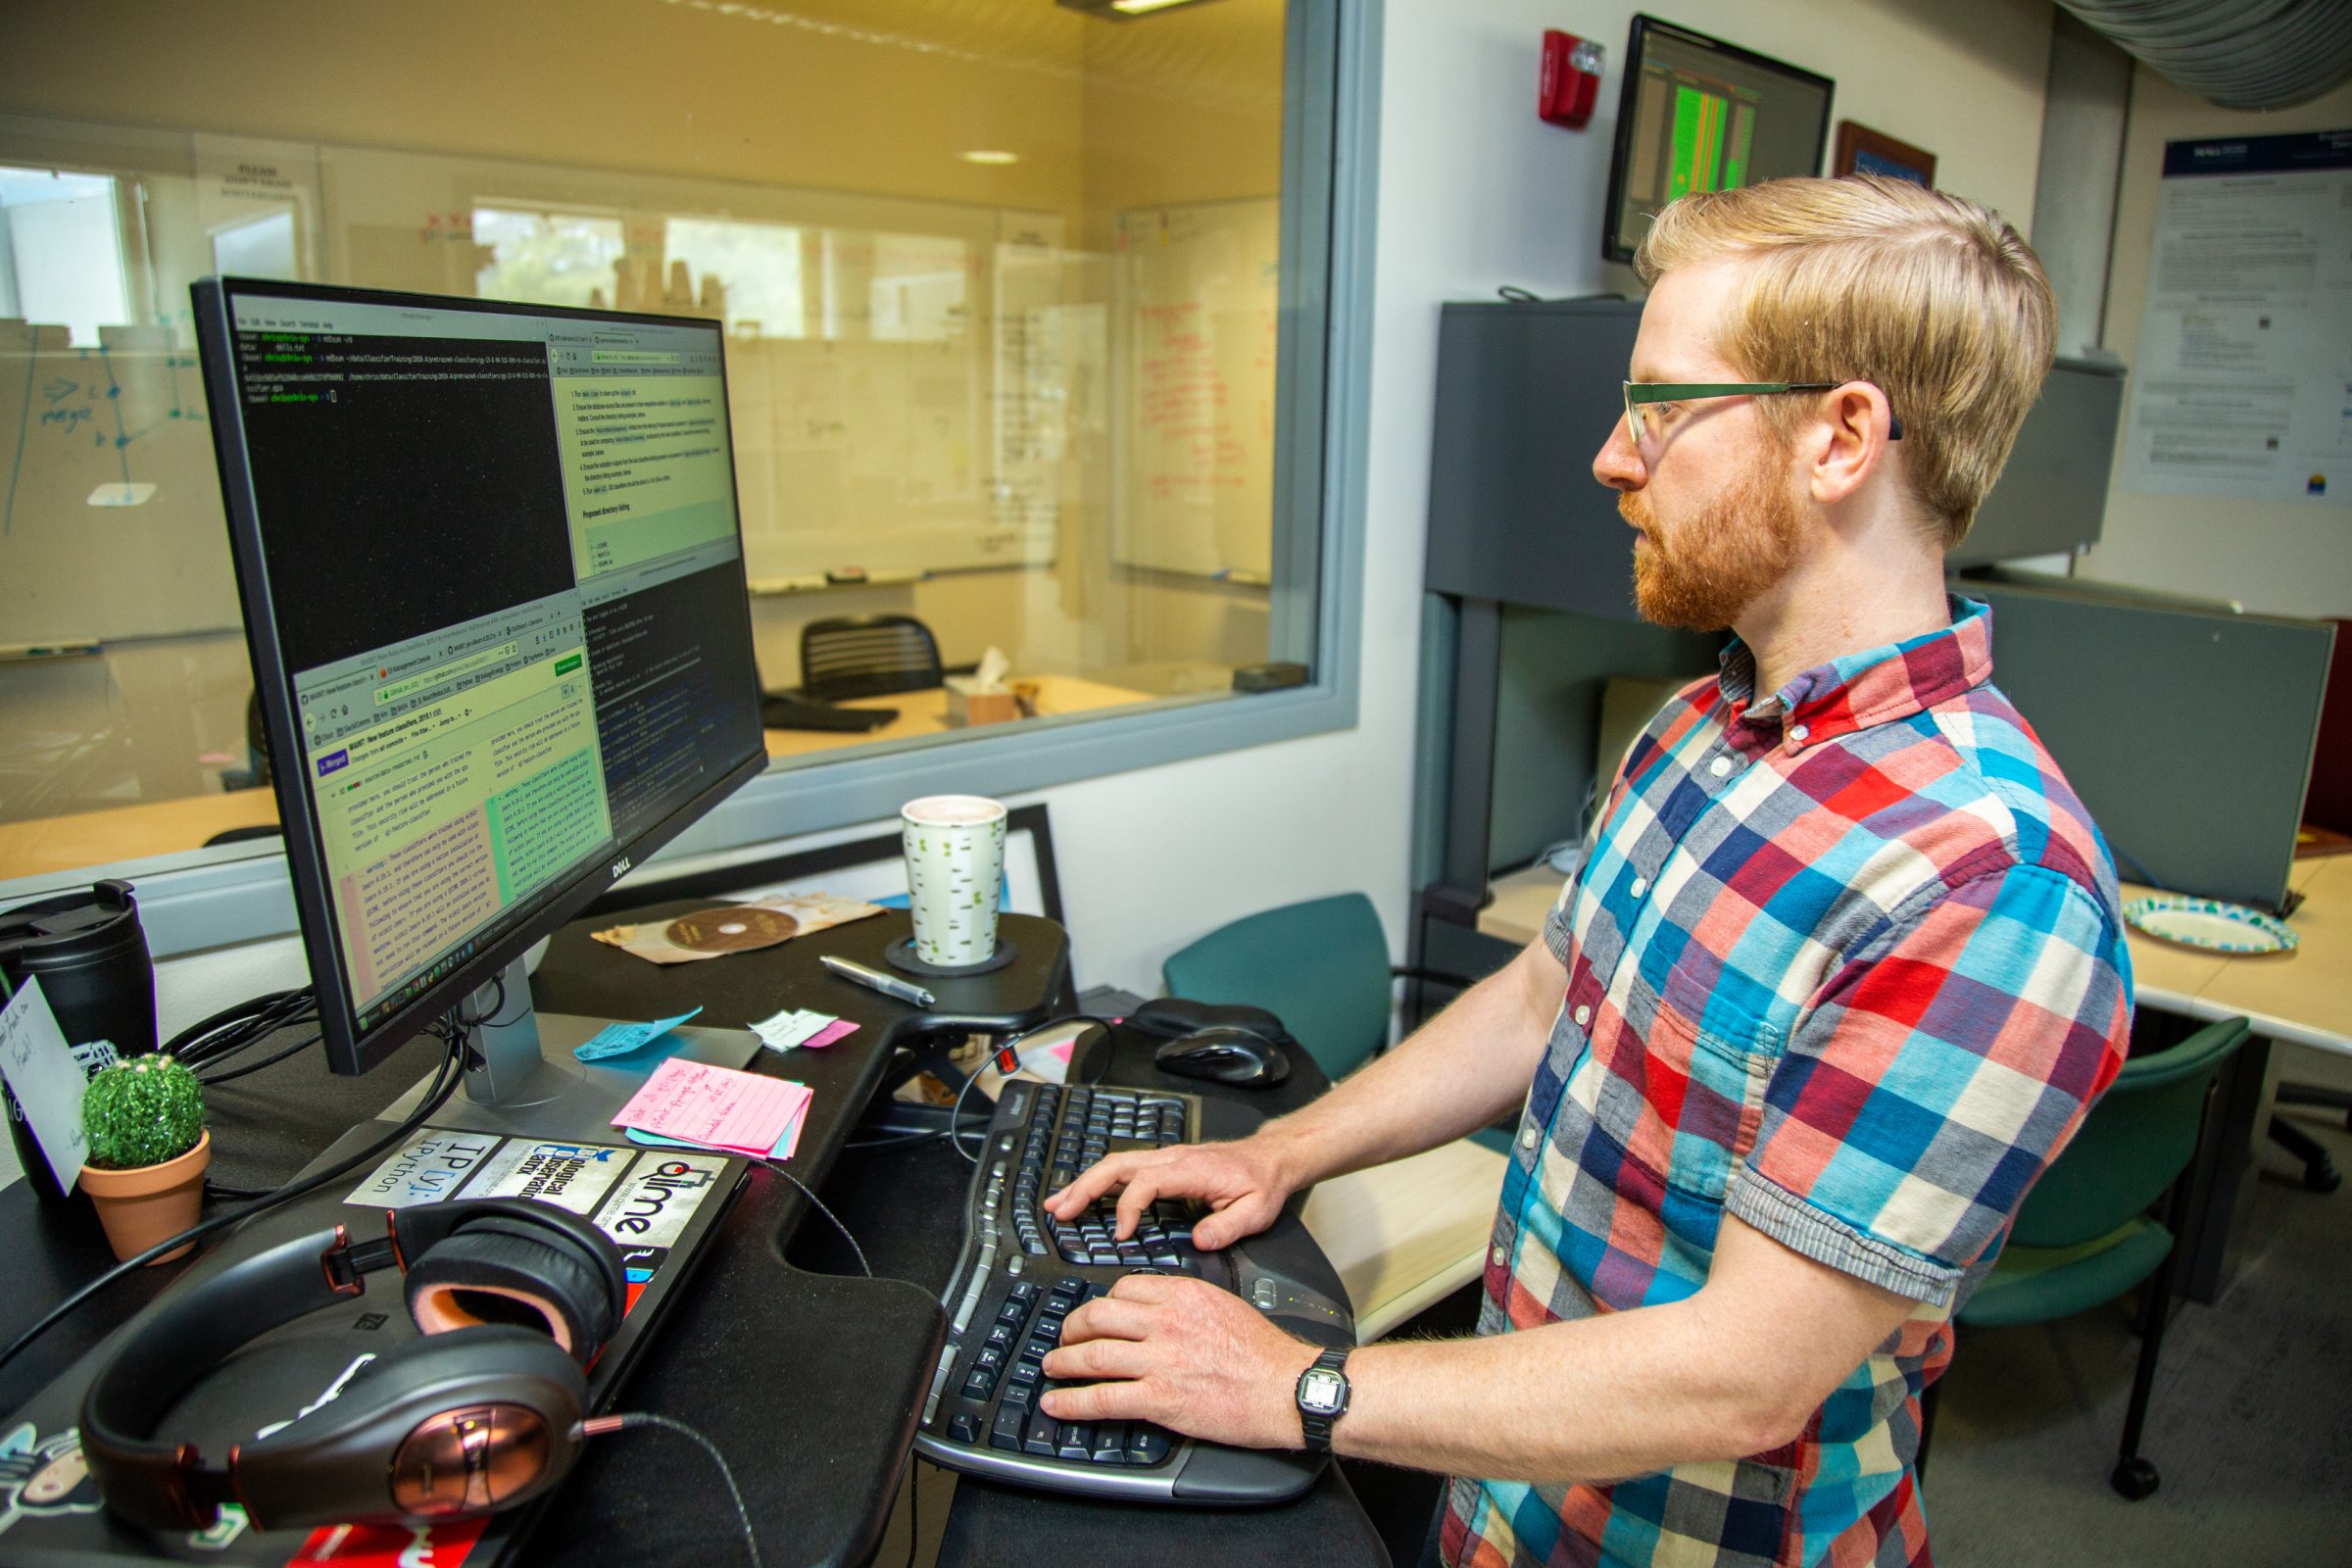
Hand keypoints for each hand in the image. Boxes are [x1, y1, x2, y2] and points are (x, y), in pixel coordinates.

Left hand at [1040, 1273, 1321, 1448]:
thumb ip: (1186, 1304)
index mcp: (1183, 1295)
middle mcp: (1166, 1322)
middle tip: (1064, 1336)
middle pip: (1098, 1315)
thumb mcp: (1224, 1305)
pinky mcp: (1160, 1399)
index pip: (1124, 1288)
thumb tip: (1158, 1310)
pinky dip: (1072, 1402)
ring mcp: (1160, 1360)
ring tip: (1051, 1367)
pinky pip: (1103, 1398)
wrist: (1287, 1388)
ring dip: (1063, 1361)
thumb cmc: (1265, 1354)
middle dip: (1072, 1326)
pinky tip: (1056, 1403)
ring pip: (1092, 1355)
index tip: (1096, 1314)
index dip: (1102, 1302)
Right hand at [1042, 1134, 1297, 1249]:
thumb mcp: (1256, 1211)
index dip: (1129, 1208)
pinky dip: (1098, 1182)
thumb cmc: (1261, 1183)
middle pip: (1117, 1165)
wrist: (1270, 1159)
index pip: (1146, 1182)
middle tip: (1061, 1212)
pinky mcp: (1163, 1165)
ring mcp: (1165, 1160)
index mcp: (1190, 1170)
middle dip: (1085, 1187)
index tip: (1121, 1235)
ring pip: (1115, 1165)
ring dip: (1084, 1183)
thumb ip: (1228, 1227)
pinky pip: (1123, 1169)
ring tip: (1058, 1205)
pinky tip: (1083, 1197)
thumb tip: (1200, 1241)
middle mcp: (1172, 1159)